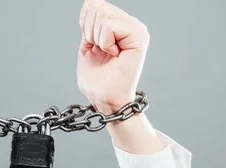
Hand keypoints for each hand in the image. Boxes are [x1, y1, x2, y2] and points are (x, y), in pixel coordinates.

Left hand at [77, 0, 149, 114]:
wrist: (106, 100)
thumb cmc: (97, 80)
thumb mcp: (88, 43)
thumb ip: (90, 22)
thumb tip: (90, 1)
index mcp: (121, 25)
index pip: (94, 4)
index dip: (85, 24)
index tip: (94, 45)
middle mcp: (131, 24)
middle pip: (97, 6)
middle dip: (90, 31)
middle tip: (101, 51)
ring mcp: (137, 29)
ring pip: (102, 14)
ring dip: (97, 39)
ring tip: (108, 54)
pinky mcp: (139, 37)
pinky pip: (109, 26)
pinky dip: (104, 43)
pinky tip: (114, 55)